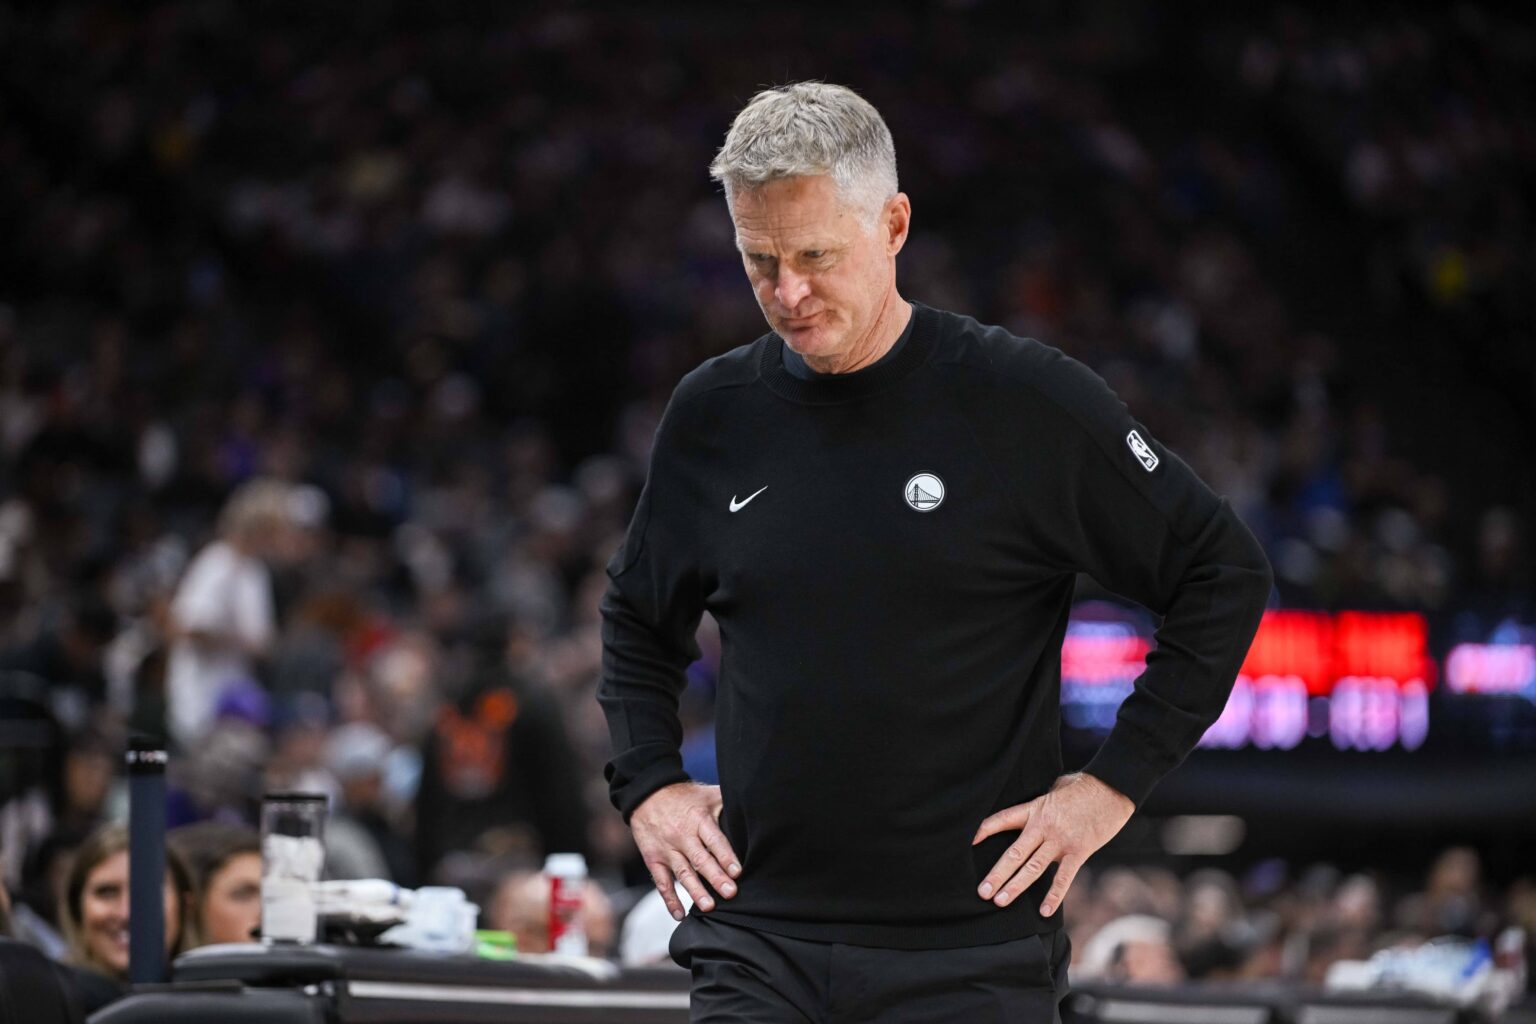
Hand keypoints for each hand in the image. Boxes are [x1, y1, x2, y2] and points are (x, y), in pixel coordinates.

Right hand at [630, 782, 741, 920]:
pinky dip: (669, 899)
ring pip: (682, 873)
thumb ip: (727, 804)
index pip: (714, 840)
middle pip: (700, 859)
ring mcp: (667, 849)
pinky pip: (661, 882)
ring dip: (695, 891)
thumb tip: (755, 810)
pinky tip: (680, 915)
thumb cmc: (684, 796)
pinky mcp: (653, 858)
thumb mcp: (707, 795)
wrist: (647, 794)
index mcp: (698, 819)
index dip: (726, 856)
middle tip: (730, 892)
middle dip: (715, 877)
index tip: (737, 872)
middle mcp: (682, 835)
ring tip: (709, 906)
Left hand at [972, 772, 1133, 916]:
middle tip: (982, 891)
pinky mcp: (1079, 850)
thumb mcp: (1055, 788)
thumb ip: (1042, 802)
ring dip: (1015, 886)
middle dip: (997, 874)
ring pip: (1033, 867)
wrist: (1112, 787)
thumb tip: (1036, 809)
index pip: (1002, 819)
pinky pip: (1063, 877)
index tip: (969, 843)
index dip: (984, 830)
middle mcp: (1043, 826)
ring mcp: (1060, 840)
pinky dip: (1054, 895)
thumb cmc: (1084, 786)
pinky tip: (1044, 911)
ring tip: (1000, 901)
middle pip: (1014, 853)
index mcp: (1035, 808)